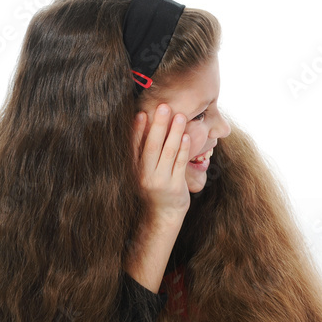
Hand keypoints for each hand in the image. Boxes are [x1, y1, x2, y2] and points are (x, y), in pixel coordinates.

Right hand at [133, 104, 190, 223]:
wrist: (163, 214)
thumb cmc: (155, 187)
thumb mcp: (143, 172)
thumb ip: (143, 154)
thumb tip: (146, 126)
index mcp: (135, 169)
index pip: (134, 146)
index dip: (137, 129)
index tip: (141, 113)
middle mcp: (145, 175)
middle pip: (152, 146)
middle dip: (158, 125)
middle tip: (164, 107)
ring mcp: (161, 181)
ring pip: (168, 152)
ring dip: (174, 133)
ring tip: (180, 116)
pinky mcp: (175, 186)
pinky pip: (180, 163)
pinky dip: (184, 149)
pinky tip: (186, 136)